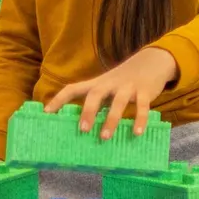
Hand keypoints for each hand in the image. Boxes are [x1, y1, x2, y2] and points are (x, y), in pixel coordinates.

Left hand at [45, 46, 178, 139]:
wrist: (152, 61)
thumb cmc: (124, 80)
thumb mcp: (108, 86)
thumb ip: (98, 102)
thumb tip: (82, 127)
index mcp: (97, 83)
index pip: (73, 88)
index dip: (59, 99)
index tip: (46, 113)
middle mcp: (110, 83)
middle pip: (95, 94)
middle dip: (87, 111)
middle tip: (82, 129)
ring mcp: (128, 87)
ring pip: (118, 102)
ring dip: (111, 120)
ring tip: (104, 137)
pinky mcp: (145, 91)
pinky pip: (142, 106)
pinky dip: (139, 119)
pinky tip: (136, 133)